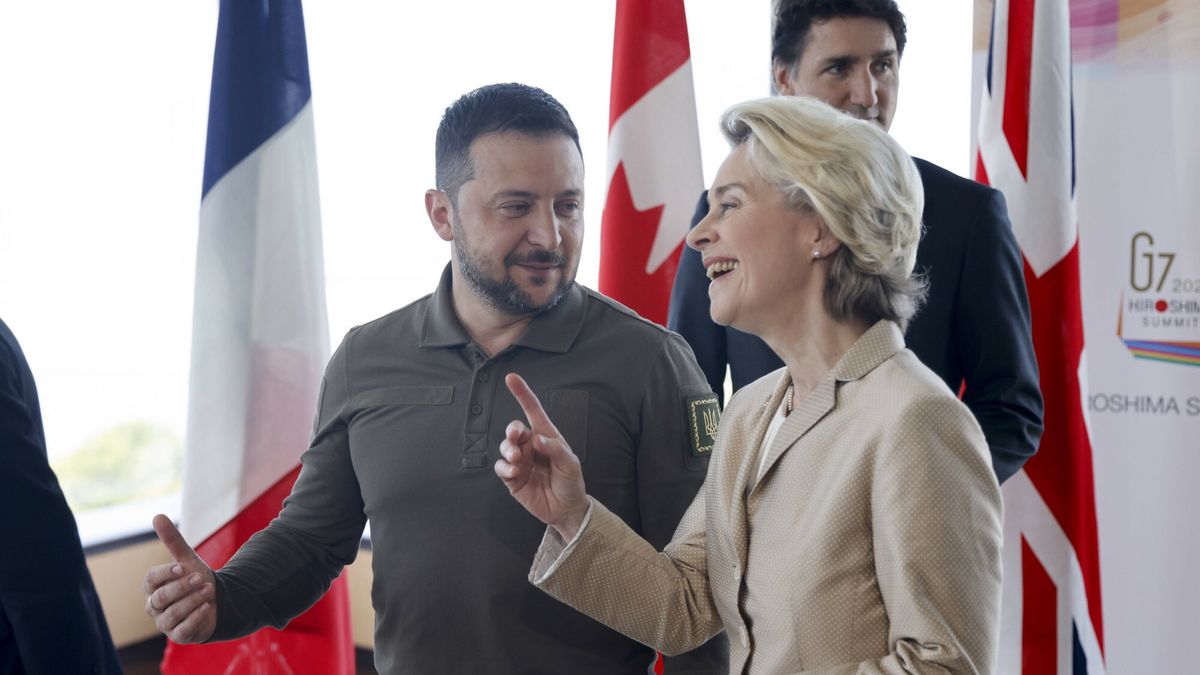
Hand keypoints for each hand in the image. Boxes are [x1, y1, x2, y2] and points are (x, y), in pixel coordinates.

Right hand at [141, 513, 217, 643]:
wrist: (217, 601)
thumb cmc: (196, 579)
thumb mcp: (187, 559)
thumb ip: (172, 541)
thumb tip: (157, 516)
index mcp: (153, 587)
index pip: (150, 580)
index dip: (165, 574)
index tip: (182, 567)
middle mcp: (155, 606)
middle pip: (161, 598)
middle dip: (181, 587)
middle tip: (200, 578)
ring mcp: (165, 623)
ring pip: (173, 614)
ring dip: (192, 601)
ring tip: (208, 590)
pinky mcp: (179, 636)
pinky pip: (182, 630)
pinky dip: (196, 617)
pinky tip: (207, 607)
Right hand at [495, 373, 589, 539]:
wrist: (566, 509)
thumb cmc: (571, 482)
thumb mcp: (571, 464)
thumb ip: (555, 449)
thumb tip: (537, 439)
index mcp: (546, 436)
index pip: (533, 411)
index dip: (522, 393)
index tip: (511, 378)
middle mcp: (531, 446)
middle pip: (514, 429)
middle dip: (512, 430)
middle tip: (516, 437)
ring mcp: (520, 461)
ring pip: (505, 447)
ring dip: (508, 450)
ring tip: (518, 460)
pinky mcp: (512, 478)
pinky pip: (501, 467)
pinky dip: (504, 467)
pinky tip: (514, 472)